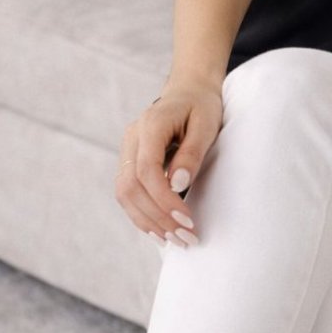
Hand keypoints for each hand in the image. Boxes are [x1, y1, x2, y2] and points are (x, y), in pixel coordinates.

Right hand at [115, 80, 223, 245]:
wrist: (189, 91)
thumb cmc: (202, 106)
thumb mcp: (207, 124)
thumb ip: (192, 153)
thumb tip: (178, 185)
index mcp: (151, 124)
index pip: (147, 170)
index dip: (164, 200)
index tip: (187, 221)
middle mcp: (132, 138)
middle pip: (131, 186)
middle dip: (157, 217)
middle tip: (185, 239)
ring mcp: (127, 150)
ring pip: (124, 194)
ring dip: (148, 221)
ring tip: (175, 241)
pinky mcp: (129, 161)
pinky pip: (128, 193)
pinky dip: (142, 214)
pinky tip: (161, 231)